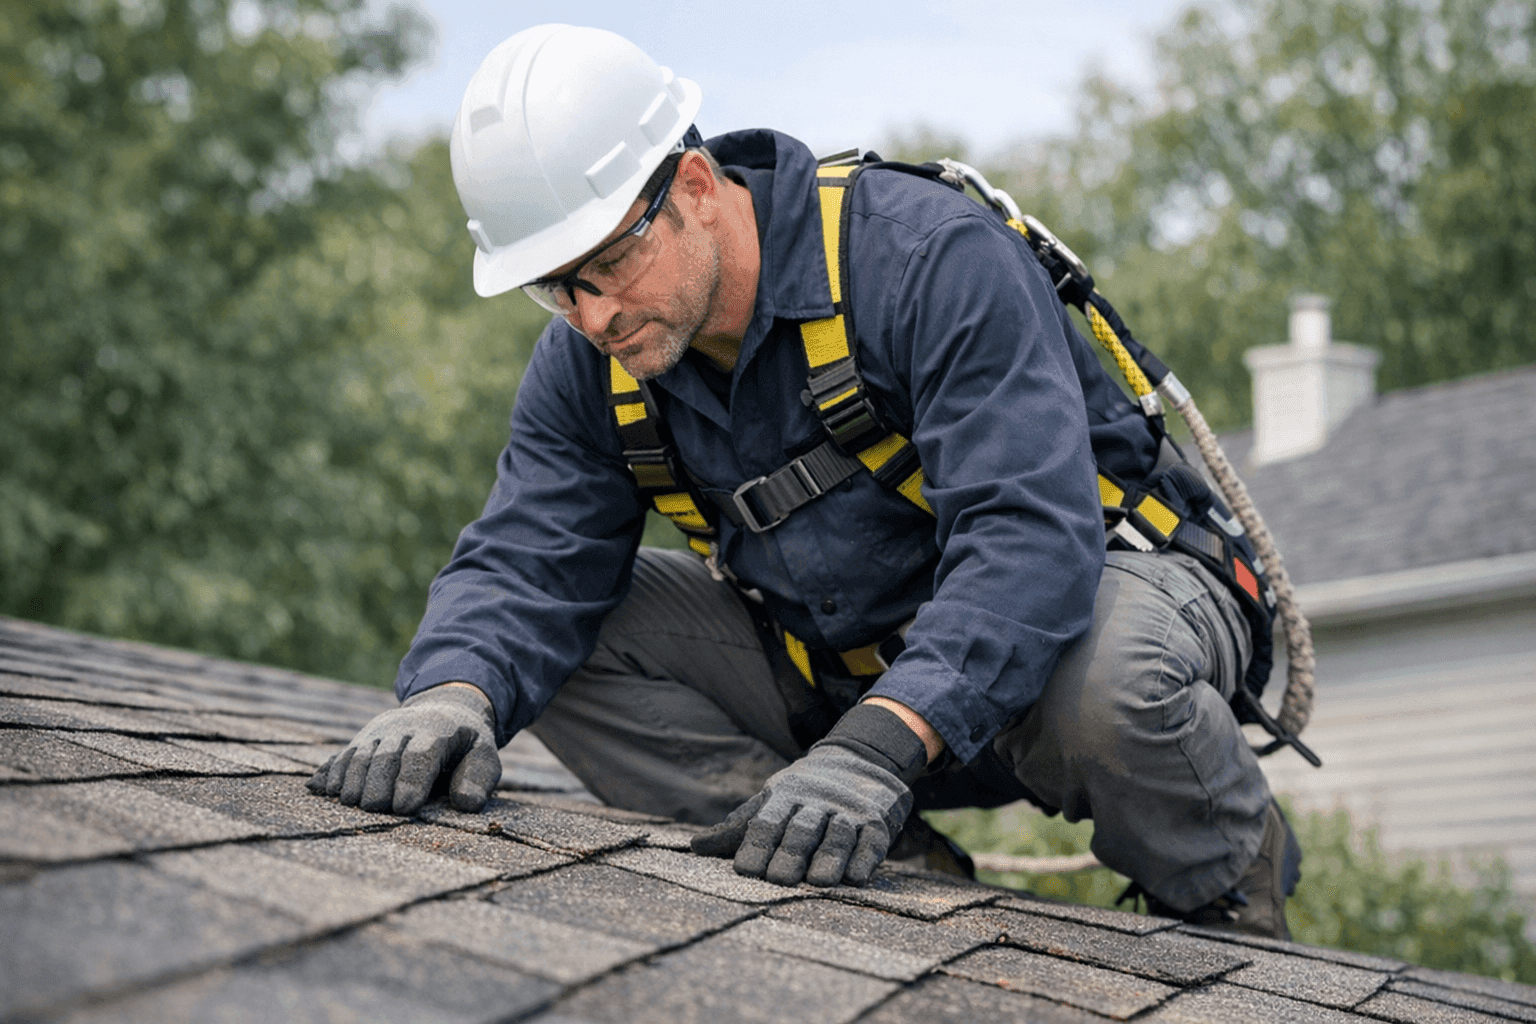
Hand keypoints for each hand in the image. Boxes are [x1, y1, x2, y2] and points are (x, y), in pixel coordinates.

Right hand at [307, 684, 500, 814]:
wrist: (443, 710)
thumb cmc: (465, 744)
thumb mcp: (484, 755)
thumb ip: (479, 778)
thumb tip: (466, 804)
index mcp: (437, 731)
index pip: (421, 754)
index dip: (411, 780)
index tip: (404, 808)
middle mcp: (402, 728)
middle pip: (384, 755)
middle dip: (377, 782)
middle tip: (375, 809)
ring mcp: (378, 733)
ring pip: (359, 754)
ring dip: (350, 779)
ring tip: (350, 804)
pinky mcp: (361, 741)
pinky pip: (341, 755)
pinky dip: (329, 771)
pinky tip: (319, 789)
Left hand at [690, 702, 925, 886]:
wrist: (861, 760)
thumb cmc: (804, 795)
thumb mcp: (771, 802)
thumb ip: (738, 828)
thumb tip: (694, 846)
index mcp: (785, 796)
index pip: (767, 822)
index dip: (756, 846)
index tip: (745, 871)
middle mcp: (816, 801)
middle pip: (802, 829)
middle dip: (790, 853)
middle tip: (778, 880)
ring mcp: (848, 811)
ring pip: (837, 835)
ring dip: (829, 858)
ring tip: (818, 882)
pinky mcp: (877, 823)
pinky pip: (871, 842)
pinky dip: (864, 859)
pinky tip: (855, 877)